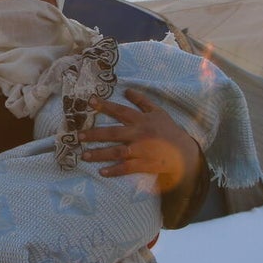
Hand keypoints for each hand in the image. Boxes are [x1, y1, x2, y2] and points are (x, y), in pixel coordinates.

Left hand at [78, 89, 201, 193]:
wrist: (183, 152)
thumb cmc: (168, 130)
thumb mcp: (158, 112)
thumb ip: (142, 101)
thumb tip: (127, 90)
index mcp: (141, 120)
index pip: (120, 111)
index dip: (105, 106)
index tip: (90, 101)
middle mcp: (139, 134)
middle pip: (113, 133)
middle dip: (95, 134)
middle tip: (79, 136)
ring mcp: (141, 150)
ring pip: (117, 152)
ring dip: (99, 154)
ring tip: (83, 155)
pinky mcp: (143, 164)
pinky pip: (126, 168)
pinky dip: (114, 170)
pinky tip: (101, 172)